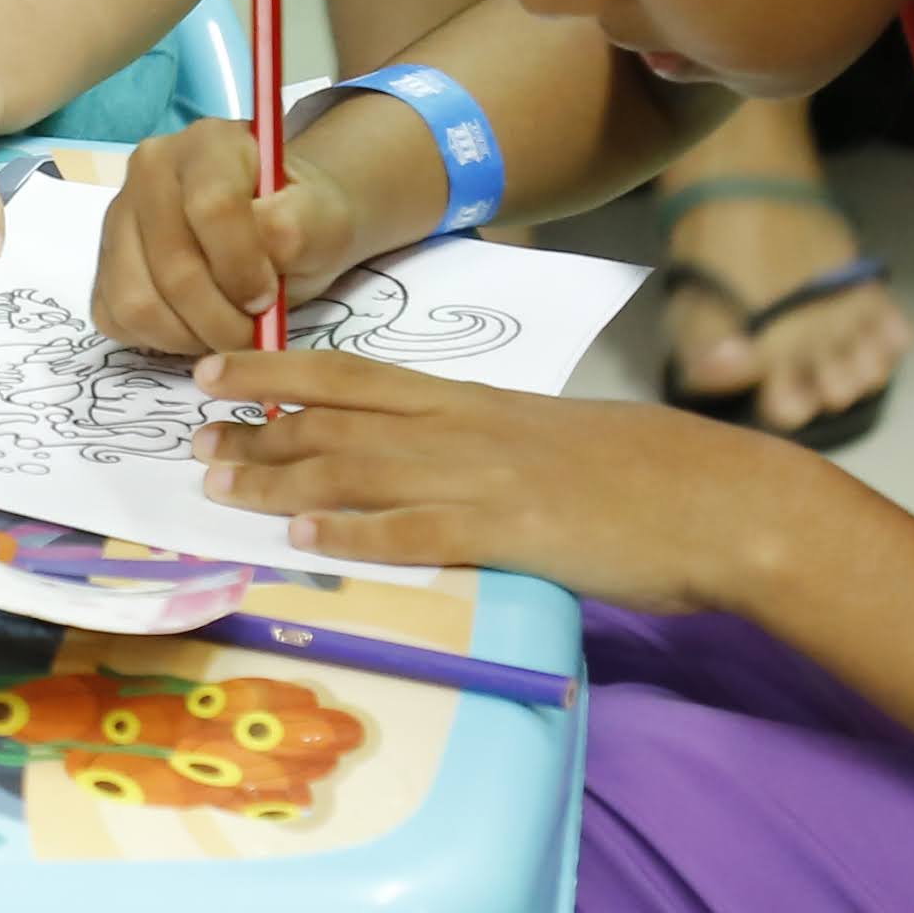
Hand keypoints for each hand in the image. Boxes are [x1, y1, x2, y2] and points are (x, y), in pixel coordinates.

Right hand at [91, 114, 376, 353]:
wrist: (280, 224)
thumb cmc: (300, 218)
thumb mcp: (322, 216)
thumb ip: (297, 224)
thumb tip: (265, 248)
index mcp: (208, 142)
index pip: (211, 206)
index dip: (241, 265)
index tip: (269, 297)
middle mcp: (149, 169)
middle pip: (172, 264)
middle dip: (221, 318)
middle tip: (253, 332)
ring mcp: (119, 216)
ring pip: (137, 300)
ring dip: (190, 336)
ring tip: (226, 331)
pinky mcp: (104, 263)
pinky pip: (117, 318)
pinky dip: (160, 339)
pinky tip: (195, 326)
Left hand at [190, 348, 798, 609]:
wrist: (722, 499)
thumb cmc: (645, 475)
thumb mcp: (550, 439)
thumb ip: (484, 444)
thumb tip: (427, 461)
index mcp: (474, 403)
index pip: (355, 374)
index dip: (277, 370)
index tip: (216, 370)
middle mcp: (466, 430)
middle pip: (340, 420)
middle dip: (258, 427)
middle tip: (191, 436)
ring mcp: (486, 479)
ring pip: (361, 469)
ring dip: (281, 477)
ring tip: (218, 483)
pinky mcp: (512, 533)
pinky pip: (417, 532)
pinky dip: (356, 535)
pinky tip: (304, 542)